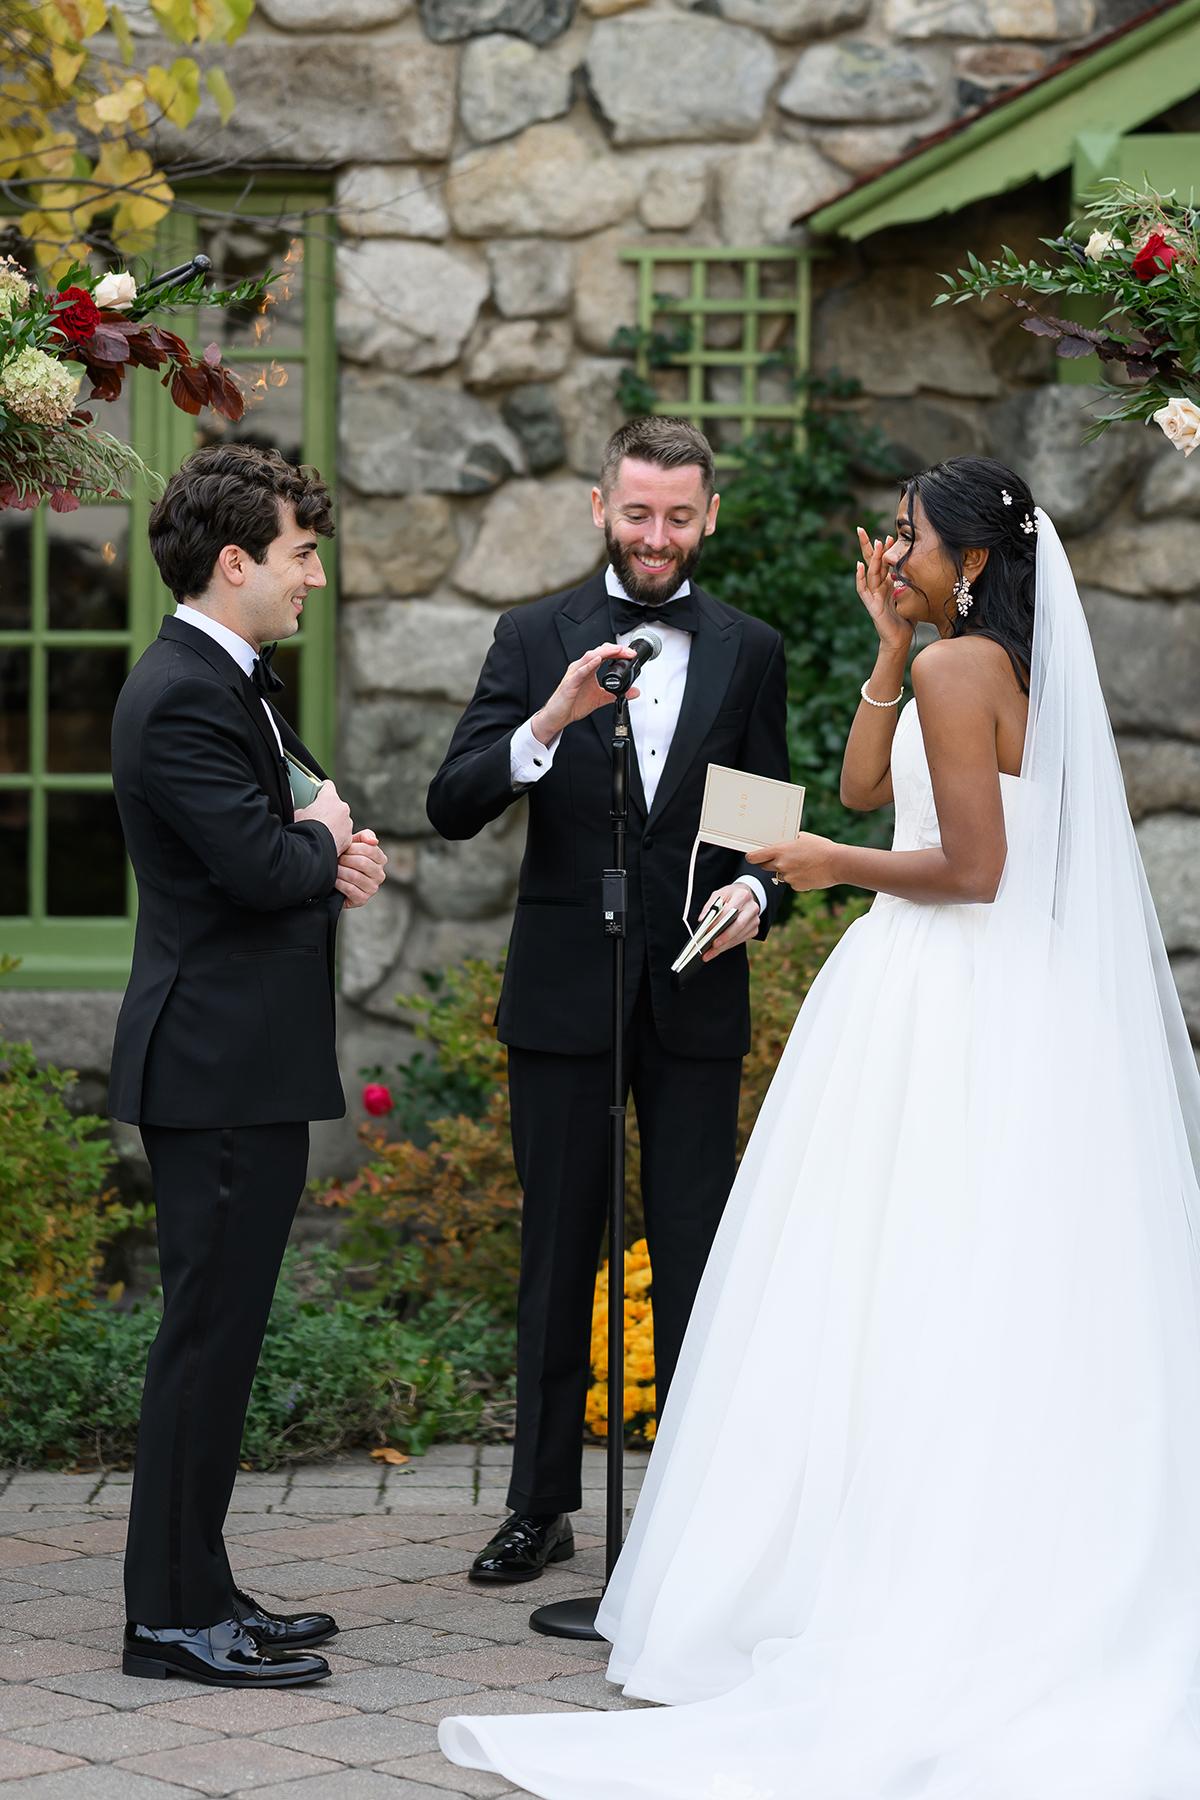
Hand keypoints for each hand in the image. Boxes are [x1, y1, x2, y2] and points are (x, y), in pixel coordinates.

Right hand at [295, 780, 352, 854]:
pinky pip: (343, 833)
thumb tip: (304, 812)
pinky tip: (326, 841)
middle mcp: (342, 808)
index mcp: (329, 798)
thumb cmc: (304, 829)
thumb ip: (305, 809)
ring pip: (341, 820)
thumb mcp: (298, 814)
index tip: (320, 790)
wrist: (313, 849)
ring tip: (321, 832)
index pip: (328, 785)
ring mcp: (347, 823)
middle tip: (316, 818)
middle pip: (335, 805)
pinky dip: (337, 836)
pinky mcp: (349, 837)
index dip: (322, 788)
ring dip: (334, 823)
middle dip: (327, 810)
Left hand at [335, 828, 386, 908]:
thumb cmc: (346, 857)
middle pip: (363, 863)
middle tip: (337, 858)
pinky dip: (339, 883)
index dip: (353, 848)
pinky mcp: (363, 899)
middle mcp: (380, 875)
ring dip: (340, 871)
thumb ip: (365, 836)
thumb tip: (374, 841)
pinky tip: (334, 880)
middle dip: (346, 859)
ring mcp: (373, 888)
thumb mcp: (355, 843)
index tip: (344, 848)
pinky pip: (350, 889)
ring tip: (334, 868)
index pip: (370, 849)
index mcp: (381, 859)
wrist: (333, 877)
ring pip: (355, 876)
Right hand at [531, 644, 638, 745]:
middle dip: (614, 649)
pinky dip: (589, 665)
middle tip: (628, 652)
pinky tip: (597, 660)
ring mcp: (575, 673)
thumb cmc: (573, 704)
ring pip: (589, 657)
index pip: (604, 654)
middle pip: (599, 651)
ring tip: (617, 651)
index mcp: (588, 669)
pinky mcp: (570, 682)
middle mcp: (581, 668)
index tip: (631, 654)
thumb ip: (616, 694)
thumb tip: (633, 692)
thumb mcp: (600, 698)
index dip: (618, 652)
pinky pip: (580, 671)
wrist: (558, 716)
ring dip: (604, 652)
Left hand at [698, 881, 761, 962]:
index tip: (707, 931)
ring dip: (724, 946)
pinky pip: (740, 940)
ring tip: (709, 953)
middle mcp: (752, 908)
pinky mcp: (754, 929)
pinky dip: (728, 946)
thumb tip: (702, 919)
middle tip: (711, 946)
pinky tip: (717, 950)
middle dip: (723, 938)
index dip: (718, 922)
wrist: (745, 895)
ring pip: (739, 936)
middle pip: (738, 926)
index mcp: (742, 896)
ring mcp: (755, 920)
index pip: (730, 911)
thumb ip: (710, 906)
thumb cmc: (730, 895)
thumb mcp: (719, 894)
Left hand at [747, 833, 840, 893]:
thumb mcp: (802, 838)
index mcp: (780, 851)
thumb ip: (788, 842)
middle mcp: (781, 865)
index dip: (752, 857)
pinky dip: (797, 878)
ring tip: (802, 864)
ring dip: (786, 871)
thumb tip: (781, 843)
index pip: (755, 857)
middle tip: (782, 859)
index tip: (751, 857)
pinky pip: (792, 882)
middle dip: (770, 863)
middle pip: (765, 867)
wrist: (837, 863)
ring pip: (780, 875)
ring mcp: (788, 877)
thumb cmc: (821, 848)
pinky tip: (808, 872)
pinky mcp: (796, 886)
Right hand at [855, 525, 911, 655]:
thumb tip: (918, 568)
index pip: (882, 562)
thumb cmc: (906, 620)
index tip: (889, 534)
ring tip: (873, 542)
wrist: (900, 639)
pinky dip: (860, 577)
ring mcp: (872, 596)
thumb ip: (911, 583)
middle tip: (860, 528)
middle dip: (866, 545)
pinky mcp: (871, 605)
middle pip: (870, 562)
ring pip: (870, 572)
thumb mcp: (911, 596)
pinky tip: (858, 565)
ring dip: (871, 557)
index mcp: (886, 584)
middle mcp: (877, 587)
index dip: (883, 549)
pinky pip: (863, 589)